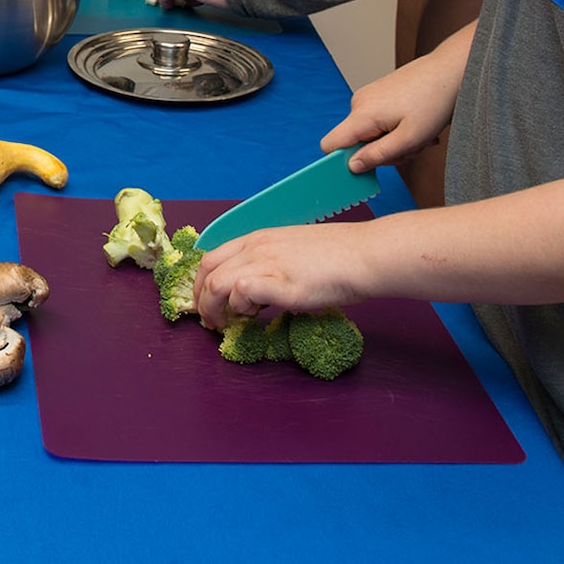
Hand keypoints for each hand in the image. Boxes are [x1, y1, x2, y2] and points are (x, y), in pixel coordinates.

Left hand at [192, 222, 369, 328]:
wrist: (363, 255)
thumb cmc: (336, 257)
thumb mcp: (291, 253)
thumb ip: (269, 266)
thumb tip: (254, 291)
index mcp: (258, 238)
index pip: (212, 256)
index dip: (201, 281)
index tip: (205, 300)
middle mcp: (256, 247)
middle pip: (207, 270)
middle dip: (200, 299)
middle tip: (208, 319)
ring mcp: (266, 263)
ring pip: (217, 283)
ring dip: (213, 309)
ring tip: (223, 326)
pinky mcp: (279, 283)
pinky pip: (241, 292)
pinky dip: (239, 308)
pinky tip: (252, 317)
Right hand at [322, 47, 464, 172]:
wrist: (450, 70)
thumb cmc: (434, 102)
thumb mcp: (408, 139)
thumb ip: (377, 155)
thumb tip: (353, 167)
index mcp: (362, 114)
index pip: (330, 145)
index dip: (344, 162)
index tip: (369, 168)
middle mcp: (359, 103)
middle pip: (357, 143)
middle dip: (384, 152)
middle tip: (412, 147)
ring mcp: (370, 97)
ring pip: (372, 134)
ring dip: (396, 141)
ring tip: (420, 134)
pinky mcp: (380, 94)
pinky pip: (380, 122)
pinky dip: (399, 129)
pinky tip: (419, 125)